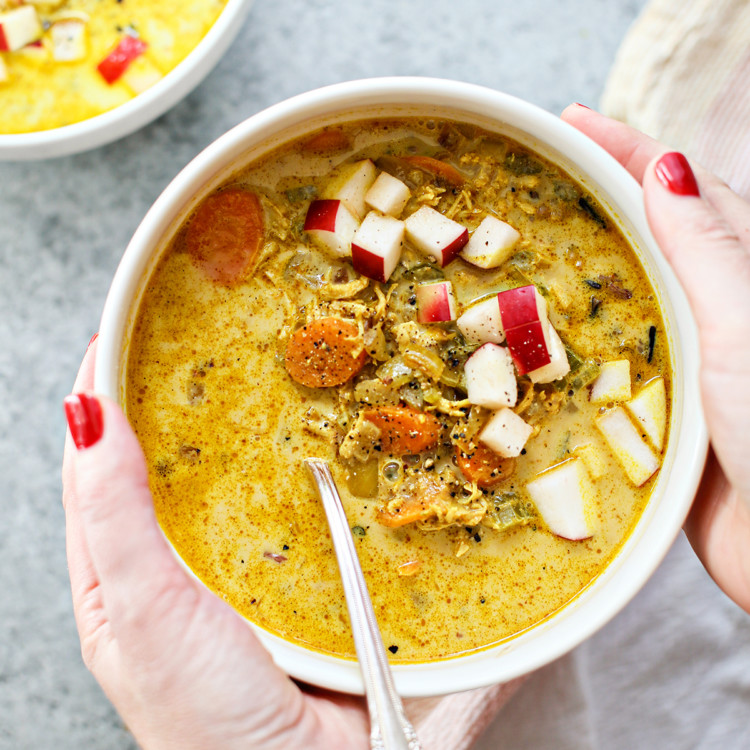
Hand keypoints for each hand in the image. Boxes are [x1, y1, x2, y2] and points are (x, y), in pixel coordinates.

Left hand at [62, 339, 368, 749]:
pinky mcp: (306, 573)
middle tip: (207, 336)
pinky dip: (308, 466)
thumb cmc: (208, 719)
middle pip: (173, 464)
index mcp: (118, 576)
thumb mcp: (139, 612)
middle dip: (183, 400)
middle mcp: (180, 566)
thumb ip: (112, 515)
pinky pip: (301, 504)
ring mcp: (246, 567)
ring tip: (270, 371)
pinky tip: (327, 438)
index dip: (105, 396)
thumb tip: (85, 413)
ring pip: (241, 479)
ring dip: (253, 429)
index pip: (98, 466)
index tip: (122, 331)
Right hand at [562, 104, 749, 612]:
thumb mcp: (741, 327)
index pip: (679, 193)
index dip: (627, 151)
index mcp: (736, 280)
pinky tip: (535, 342)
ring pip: (617, 302)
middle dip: (592, 202)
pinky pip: (601, 366)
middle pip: (643, 240)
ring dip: (572, 272)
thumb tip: (667, 166)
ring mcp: (679, 363)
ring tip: (519, 247)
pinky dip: (568, 347)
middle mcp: (708, 314)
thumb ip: (705, 252)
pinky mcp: (655, 413)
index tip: (571, 122)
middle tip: (533, 180)